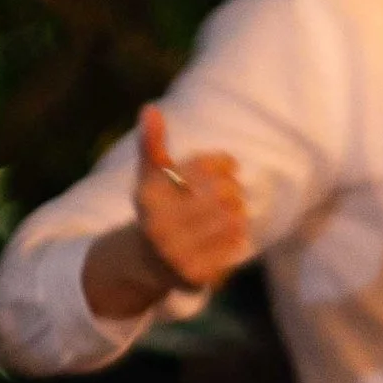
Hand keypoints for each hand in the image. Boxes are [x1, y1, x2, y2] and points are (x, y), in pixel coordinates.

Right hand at [132, 104, 250, 296]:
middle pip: (222, 194)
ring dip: (238, 214)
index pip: (204, 167)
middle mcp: (158, 225)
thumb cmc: (156, 209)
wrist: (143, 262)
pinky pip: (233, 247)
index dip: (223, 164)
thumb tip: (150, 108)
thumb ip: (152, 145)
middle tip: (233, 193)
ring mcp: (176, 252)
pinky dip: (237, 238)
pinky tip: (229, 235)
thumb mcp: (150, 178)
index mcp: (150, 196)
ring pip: (232, 220)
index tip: (228, 166)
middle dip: (233, 190)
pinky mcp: (193, 274)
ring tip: (231, 213)